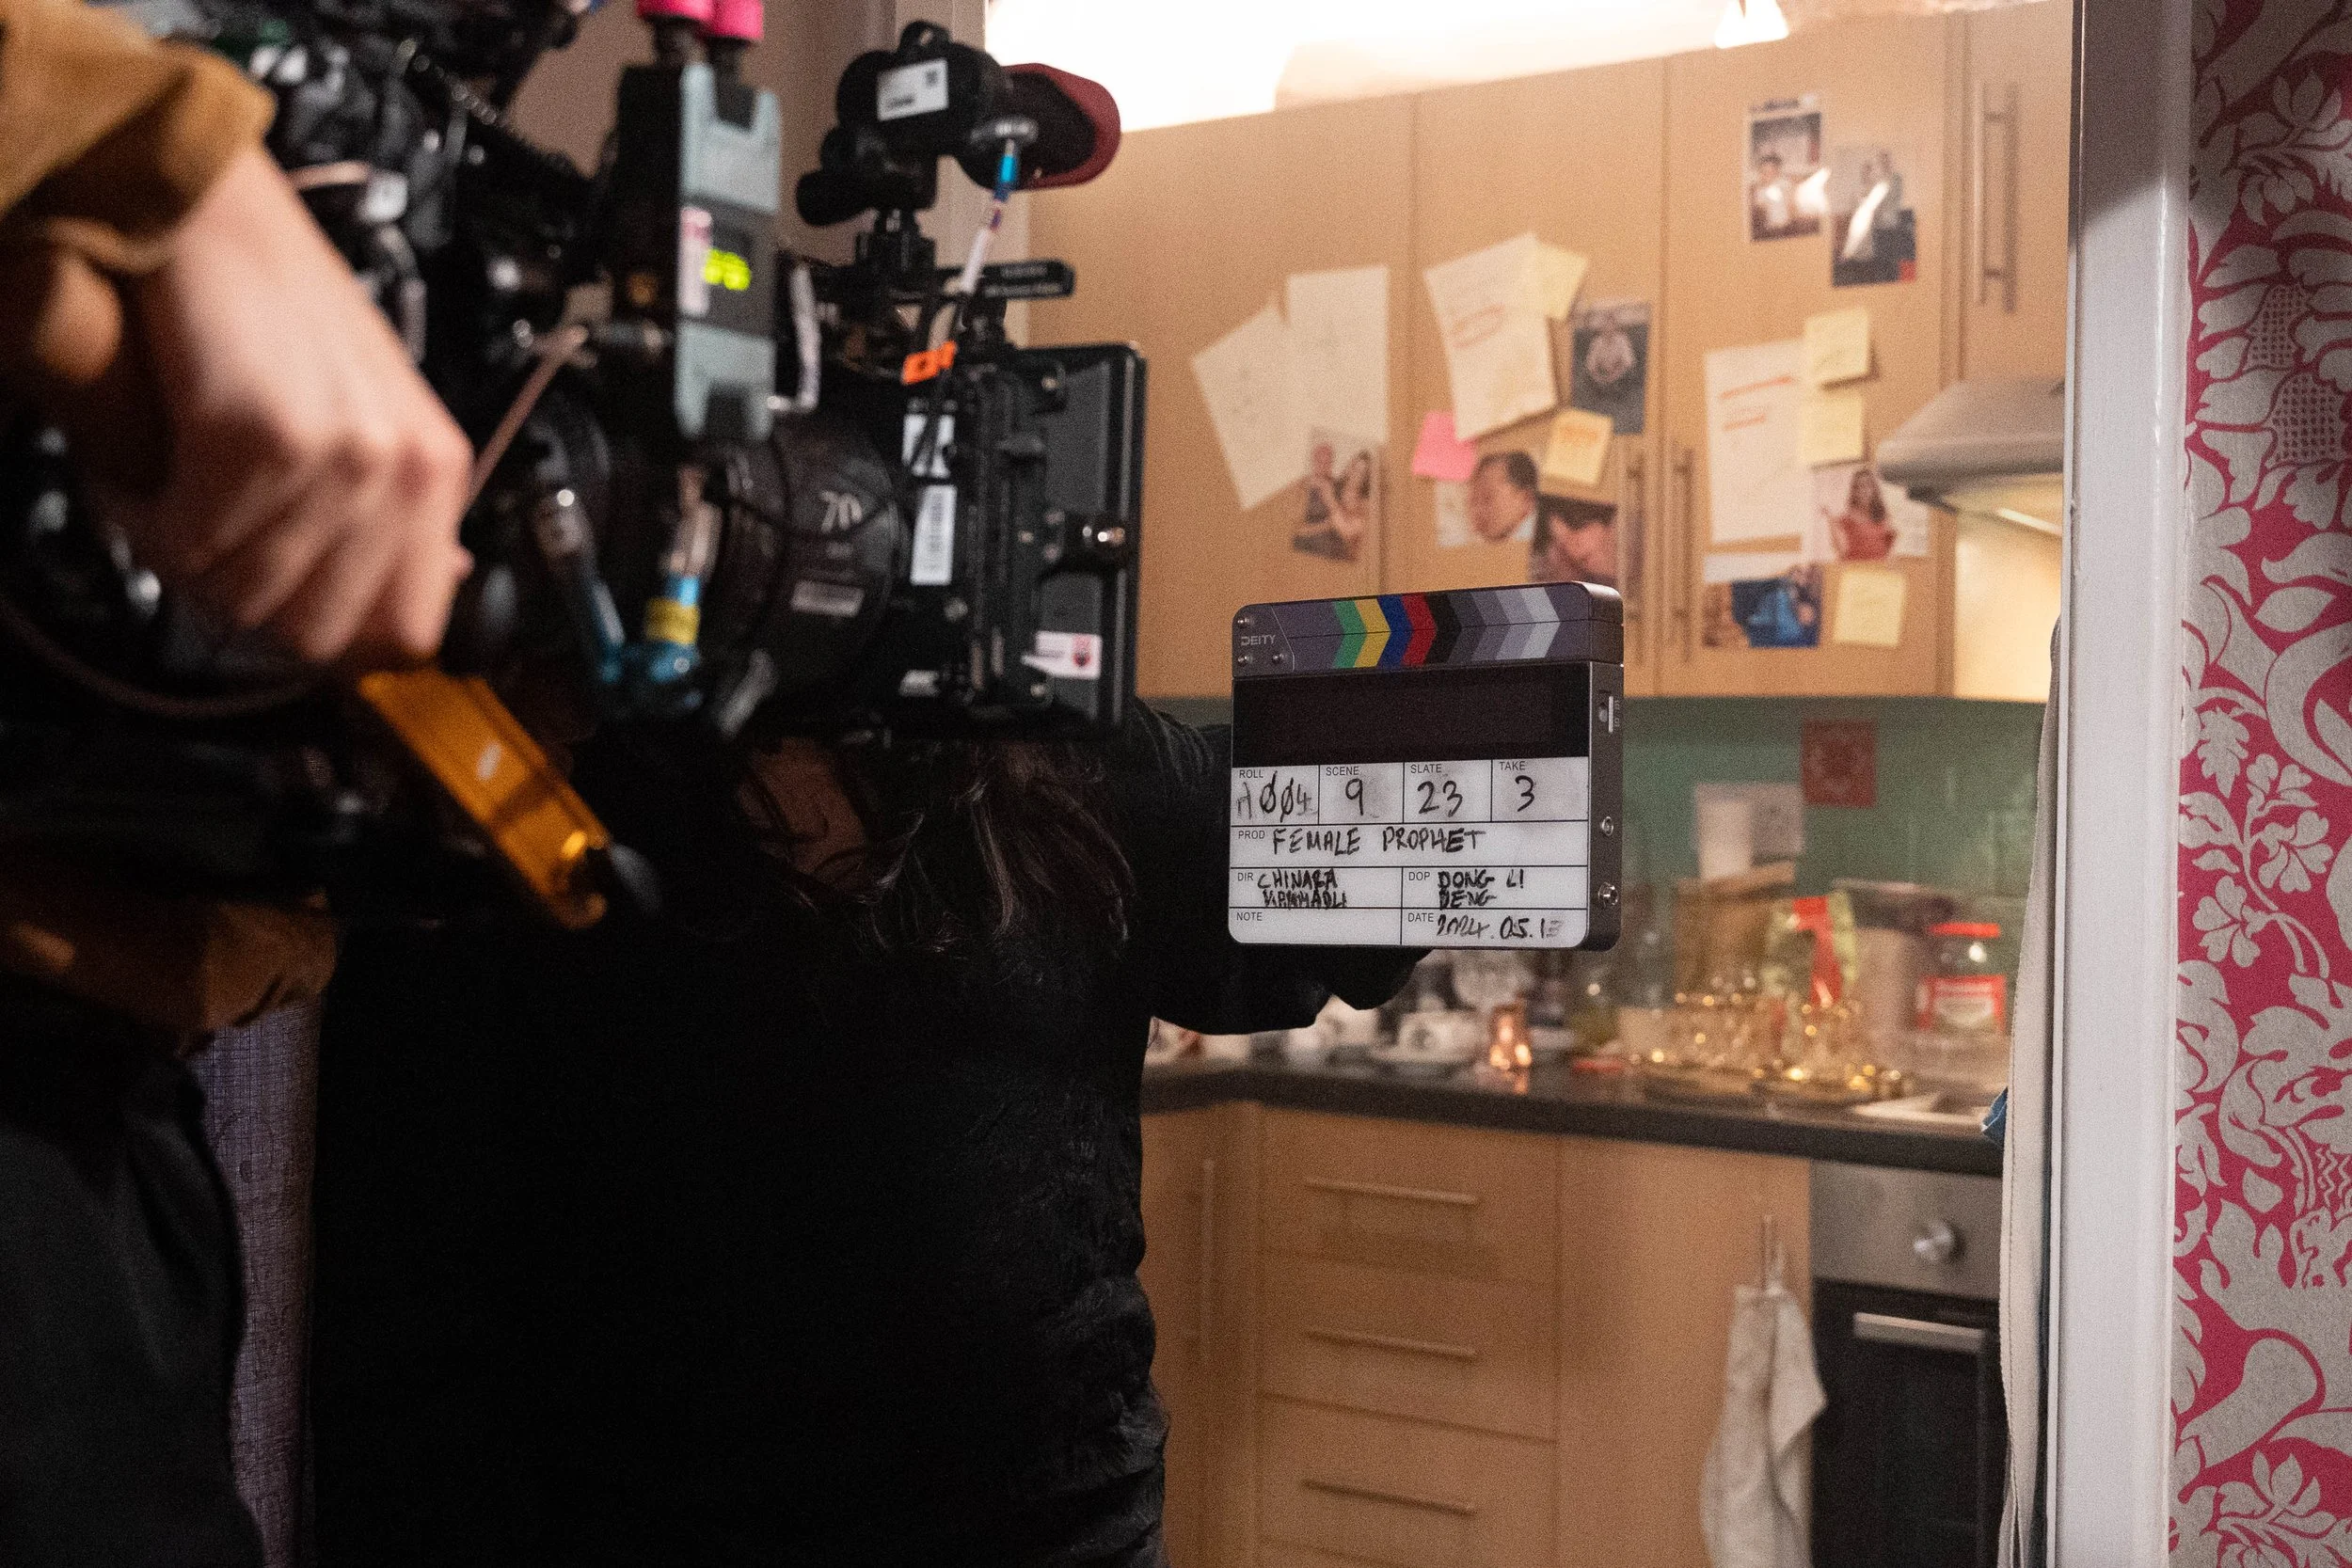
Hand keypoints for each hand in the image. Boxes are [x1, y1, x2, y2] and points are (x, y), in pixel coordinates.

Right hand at [68, 148, 473, 666]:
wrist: (206, 209)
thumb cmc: (269, 307)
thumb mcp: (363, 415)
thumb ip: (392, 509)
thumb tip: (441, 585)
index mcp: (438, 471)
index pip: (408, 634)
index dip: (326, 642)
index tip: (272, 608)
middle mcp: (403, 469)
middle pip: (314, 633)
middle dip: (240, 603)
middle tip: (198, 544)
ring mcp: (340, 455)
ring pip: (243, 596)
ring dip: (181, 558)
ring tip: (165, 494)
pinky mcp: (261, 438)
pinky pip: (188, 544)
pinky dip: (143, 519)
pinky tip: (139, 471)